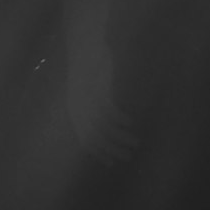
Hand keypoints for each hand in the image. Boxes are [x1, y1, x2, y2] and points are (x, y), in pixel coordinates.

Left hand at [58, 34, 135, 159]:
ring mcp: (88, 100)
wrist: (84, 47)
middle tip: (128, 156)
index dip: (98, 153)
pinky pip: (110, 110)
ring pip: (105, 127)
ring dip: (121, 137)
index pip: (85, 141)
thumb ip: (90, 112)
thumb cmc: (87, 72)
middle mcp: (79, 110)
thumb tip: (103, 129)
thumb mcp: (85, 94)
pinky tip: (130, 123)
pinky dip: (120, 119)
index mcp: (74, 113)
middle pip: (96, 138)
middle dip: (112, 150)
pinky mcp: (99, 89)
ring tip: (135, 142)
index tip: (111, 163)